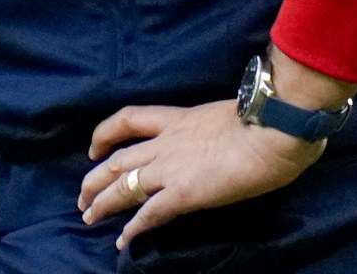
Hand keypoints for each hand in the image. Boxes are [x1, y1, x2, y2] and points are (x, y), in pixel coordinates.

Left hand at [77, 99, 322, 249]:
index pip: (129, 119)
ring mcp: (171, 168)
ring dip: (102, 203)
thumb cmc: (265, 117)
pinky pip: (149, 215)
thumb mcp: (228, 114)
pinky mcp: (183, 194)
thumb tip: (222, 137)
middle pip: (117, 159)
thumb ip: (214, 127)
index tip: (95, 147)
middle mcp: (166, 142)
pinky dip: (133, 230)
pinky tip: (124, 242)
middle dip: (94, 179)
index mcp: (178, 119)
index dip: (105, 133)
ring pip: (123, 186)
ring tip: (88, 217)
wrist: (273, 128)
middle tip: (82, 196)